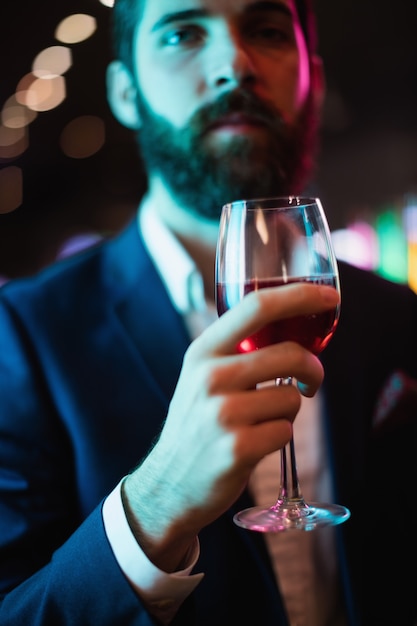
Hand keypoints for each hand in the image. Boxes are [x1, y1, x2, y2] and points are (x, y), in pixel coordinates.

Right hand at [122, 283, 338, 570]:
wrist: (168, 482)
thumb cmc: (195, 423)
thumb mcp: (201, 375)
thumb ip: (235, 350)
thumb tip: (291, 327)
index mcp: (203, 350)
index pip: (257, 306)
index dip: (300, 296)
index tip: (330, 297)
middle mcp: (210, 376)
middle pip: (290, 353)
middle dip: (313, 369)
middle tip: (311, 381)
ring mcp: (222, 413)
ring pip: (291, 397)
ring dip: (288, 411)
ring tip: (262, 421)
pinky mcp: (238, 448)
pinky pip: (286, 431)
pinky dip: (280, 436)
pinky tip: (257, 443)